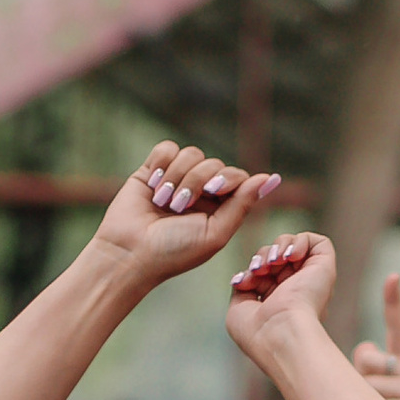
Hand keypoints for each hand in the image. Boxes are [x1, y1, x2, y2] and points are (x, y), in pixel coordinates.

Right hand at [87, 143, 280, 295]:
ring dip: (177, 176)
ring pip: (191, 153)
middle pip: (213, 163)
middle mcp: (200, 191)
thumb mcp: (215, 234)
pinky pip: (167, 148)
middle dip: (197, 181)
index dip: (228, 178)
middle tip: (179, 207)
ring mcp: (176, 179)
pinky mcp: (152, 170)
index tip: (214, 191)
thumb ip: (242, 205)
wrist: (130, 252)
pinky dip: (161, 163)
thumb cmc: (173, 251)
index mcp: (219, 208)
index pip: (236, 176)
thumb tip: (269, 177)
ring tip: (162, 202)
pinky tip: (153, 184)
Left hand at [225, 229, 337, 364]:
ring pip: (294, 246)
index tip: (242, 282)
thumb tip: (247, 275)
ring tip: (274, 263)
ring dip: (277, 247)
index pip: (265, 271)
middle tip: (259, 270)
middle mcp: (297, 291)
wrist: (281, 333)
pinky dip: (299, 241)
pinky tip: (290, 256)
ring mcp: (311, 279)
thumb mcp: (238, 309)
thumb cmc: (259, 332)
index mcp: (279, 303)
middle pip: (277, 255)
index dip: (252, 269)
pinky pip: (317, 242)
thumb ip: (243, 289)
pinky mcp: (325, 268)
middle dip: (262, 256)